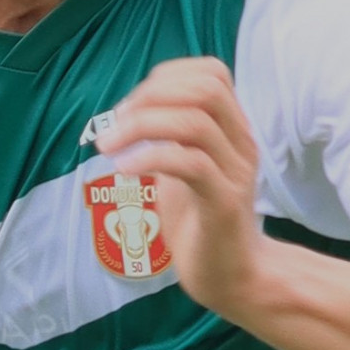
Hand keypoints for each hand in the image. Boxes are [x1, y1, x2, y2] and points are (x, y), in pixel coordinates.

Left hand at [82, 56, 271, 326]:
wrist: (231, 276)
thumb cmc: (200, 224)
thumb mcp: (179, 171)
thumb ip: (166, 139)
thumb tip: (130, 113)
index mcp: (232, 129)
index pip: (211, 73)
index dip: (166, 77)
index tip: (129, 105)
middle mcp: (241, 142)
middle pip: (206, 88)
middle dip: (151, 96)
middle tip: (114, 123)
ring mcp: (236, 171)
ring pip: (196, 122)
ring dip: (142, 126)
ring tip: (108, 147)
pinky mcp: (224, 203)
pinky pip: (191, 164)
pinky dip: (151, 159)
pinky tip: (124, 171)